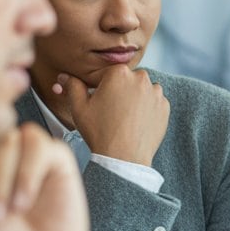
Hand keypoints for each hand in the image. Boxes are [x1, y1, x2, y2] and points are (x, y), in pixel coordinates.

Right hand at [55, 66, 169, 166]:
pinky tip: (136, 122)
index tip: (97, 101)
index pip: (106, 74)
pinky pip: (154, 102)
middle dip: (119, 90)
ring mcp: (156, 93)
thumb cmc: (99, 131)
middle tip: (110, 111)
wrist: (123, 157)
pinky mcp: (165, 107)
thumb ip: (73, 86)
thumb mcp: (79, 107)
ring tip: (124, 117)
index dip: (99, 88)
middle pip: (126, 79)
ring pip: (142, 89)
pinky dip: (146, 109)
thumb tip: (65, 76)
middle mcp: (141, 78)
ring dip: (134, 98)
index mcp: (119, 73)